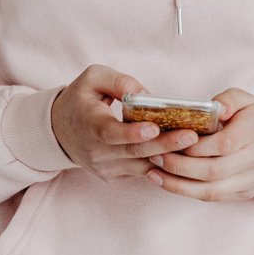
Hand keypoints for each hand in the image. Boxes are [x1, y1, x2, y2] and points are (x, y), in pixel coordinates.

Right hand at [50, 64, 199, 181]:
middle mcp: (96, 151)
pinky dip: (161, 163)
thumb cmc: (81, 99)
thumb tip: (147, 95)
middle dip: (165, 144)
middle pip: (134, 151)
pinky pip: (141, 172)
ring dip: (168, 156)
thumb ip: (119, 82)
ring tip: (194, 146)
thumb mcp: (93, 78)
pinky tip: (180, 153)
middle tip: (191, 136)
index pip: (111, 133)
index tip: (154, 127)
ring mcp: (105, 167)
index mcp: (89, 124)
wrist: (60, 130)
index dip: (132, 132)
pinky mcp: (114, 176)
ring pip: (141, 165)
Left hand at [144, 87, 253, 201]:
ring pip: (211, 191)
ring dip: (178, 185)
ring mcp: (250, 181)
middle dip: (180, 166)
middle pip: (213, 171)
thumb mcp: (245, 98)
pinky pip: (213, 198)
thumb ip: (228, 99)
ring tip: (153, 173)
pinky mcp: (243, 194)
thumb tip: (214, 108)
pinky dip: (187, 192)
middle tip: (155, 156)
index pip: (223, 144)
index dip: (196, 146)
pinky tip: (167, 182)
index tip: (171, 139)